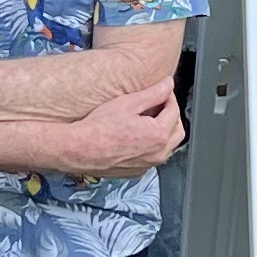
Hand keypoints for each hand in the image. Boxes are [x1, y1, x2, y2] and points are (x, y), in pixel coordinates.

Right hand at [68, 81, 183, 176]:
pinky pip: (153, 158)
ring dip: (164, 132)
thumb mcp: (128, 103)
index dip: (169, 98)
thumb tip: (168, 84)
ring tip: (148, 120)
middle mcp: (157, 153)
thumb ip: (153, 94)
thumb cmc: (99, 127)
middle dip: (171, 116)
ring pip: (167, 147)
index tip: (162, 92)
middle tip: (159, 105)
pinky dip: (152, 147)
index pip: (174, 111)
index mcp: (158, 134)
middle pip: (177, 131)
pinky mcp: (138, 172)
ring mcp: (148, 165)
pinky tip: (138, 137)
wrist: (79, 149)